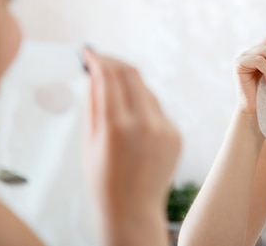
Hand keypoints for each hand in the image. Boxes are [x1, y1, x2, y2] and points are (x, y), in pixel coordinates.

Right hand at [82, 48, 181, 242]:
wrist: (133, 211)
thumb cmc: (104, 182)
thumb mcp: (90, 143)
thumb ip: (94, 105)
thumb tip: (94, 75)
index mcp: (117, 127)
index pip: (108, 78)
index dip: (98, 60)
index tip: (89, 53)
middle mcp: (145, 123)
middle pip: (132, 75)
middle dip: (115, 63)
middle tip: (101, 60)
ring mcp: (165, 128)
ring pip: (147, 91)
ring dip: (130, 84)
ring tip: (113, 89)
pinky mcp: (177, 134)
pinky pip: (158, 110)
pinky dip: (144, 105)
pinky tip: (132, 118)